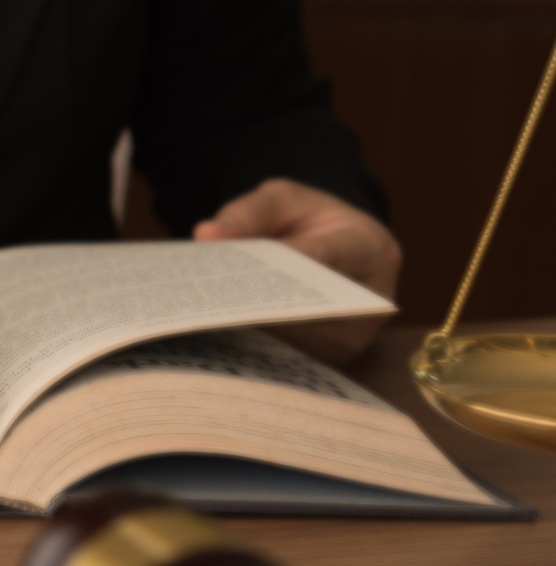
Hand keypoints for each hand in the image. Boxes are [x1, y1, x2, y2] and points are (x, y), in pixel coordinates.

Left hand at [193, 178, 401, 365]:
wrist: (333, 251)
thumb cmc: (309, 222)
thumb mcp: (285, 200)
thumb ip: (250, 212)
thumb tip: (206, 235)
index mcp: (371, 250)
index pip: (325, 257)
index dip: (280, 263)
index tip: (235, 267)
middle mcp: (371, 304)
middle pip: (307, 310)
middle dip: (253, 303)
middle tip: (200, 301)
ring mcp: (352, 341)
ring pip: (293, 344)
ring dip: (244, 333)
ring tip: (195, 319)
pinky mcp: (327, 365)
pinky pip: (285, 362)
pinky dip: (245, 349)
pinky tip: (206, 336)